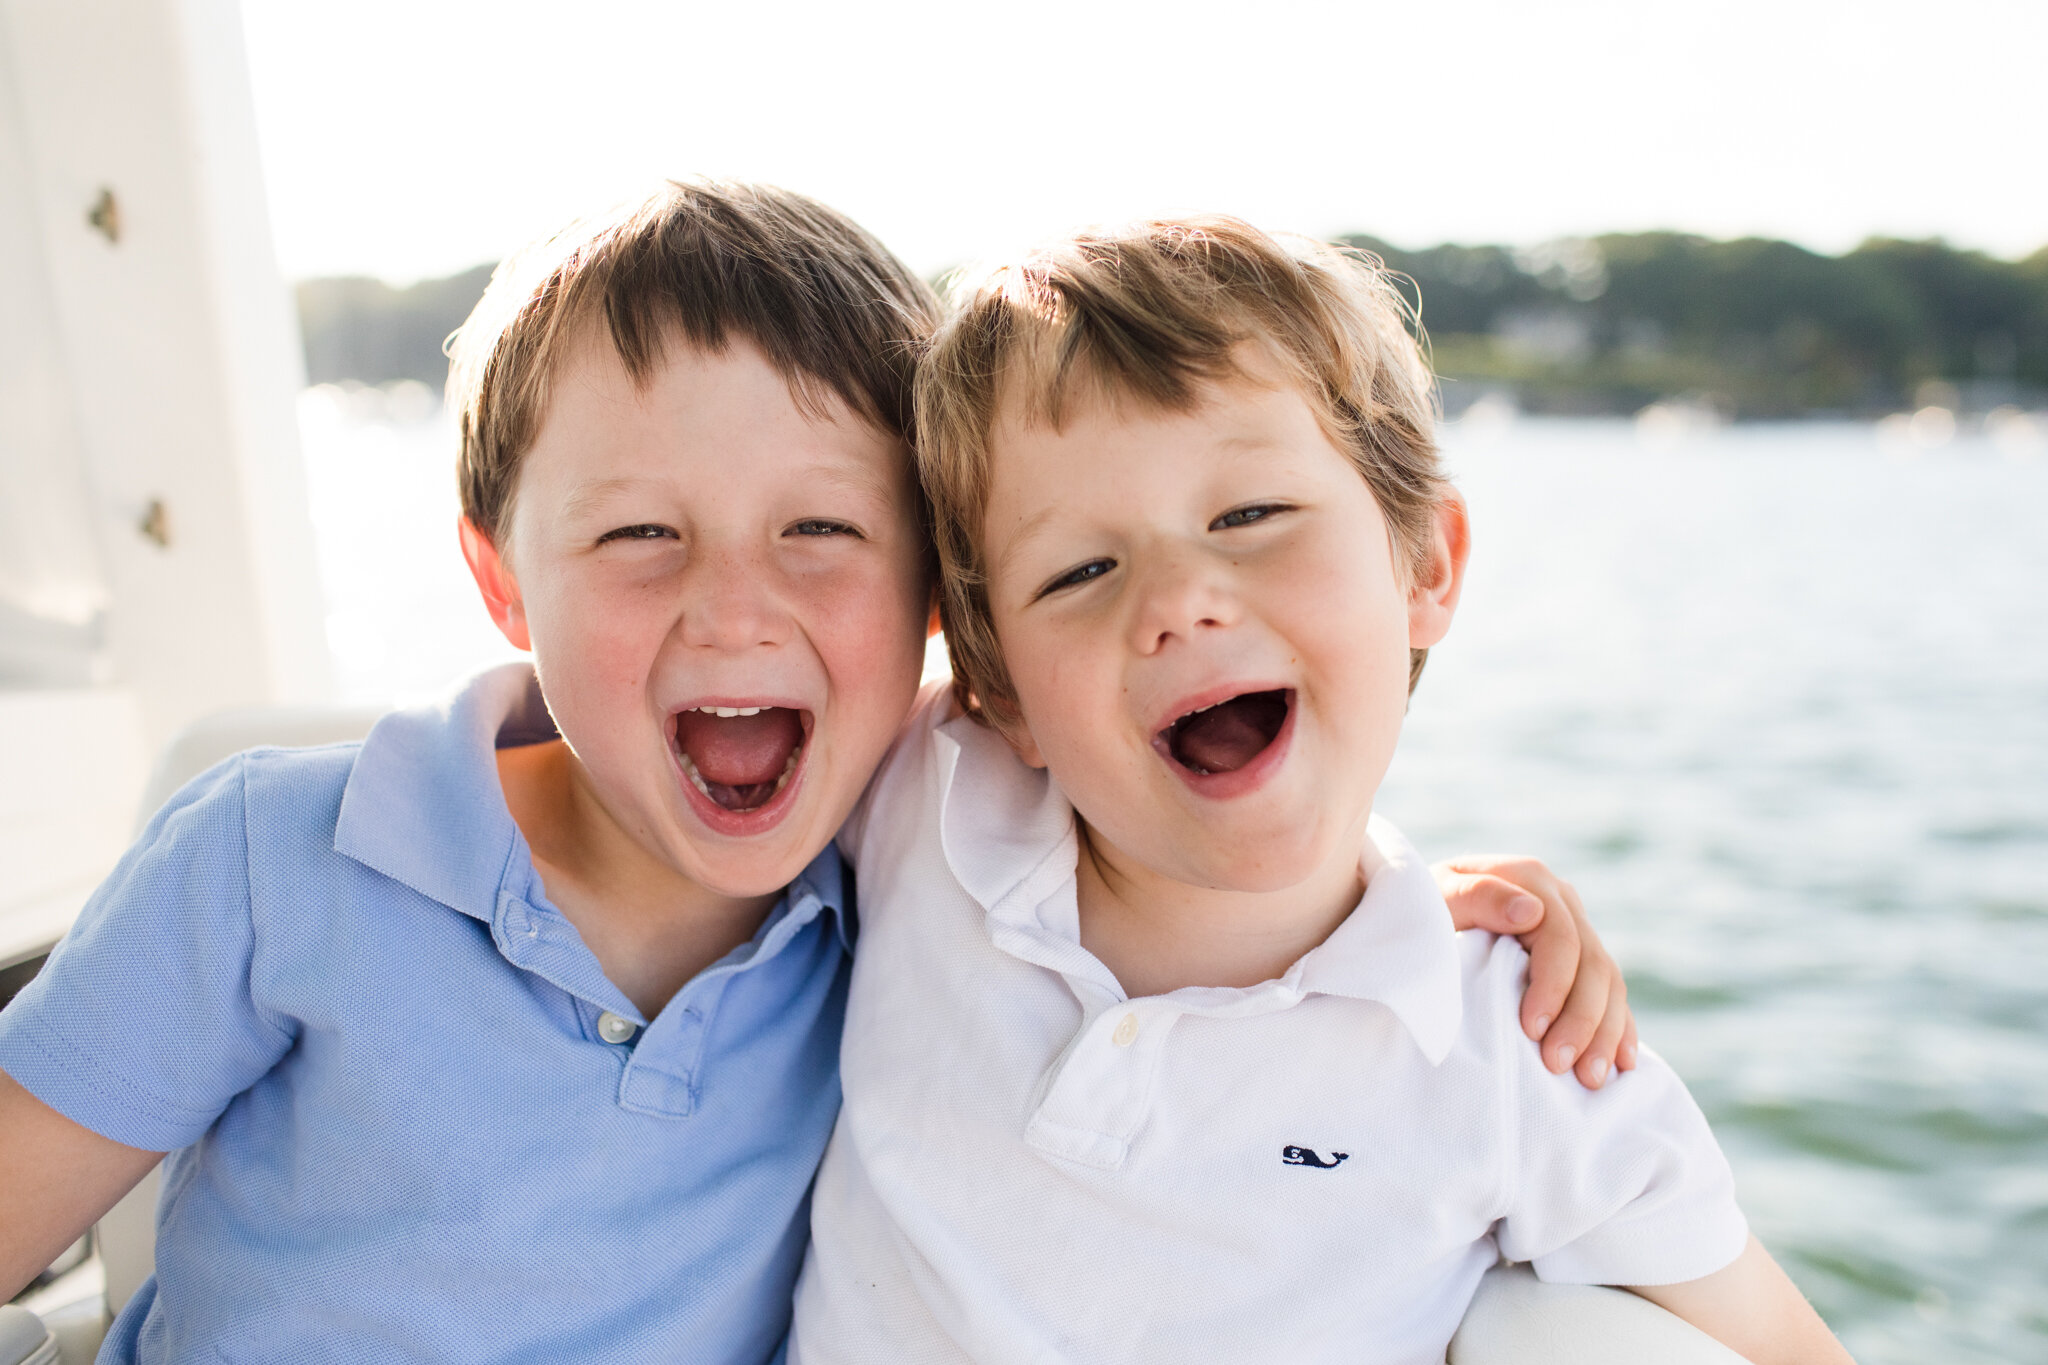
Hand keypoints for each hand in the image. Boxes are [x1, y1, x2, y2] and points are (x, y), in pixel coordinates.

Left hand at [1432, 855, 1636, 1088]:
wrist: (1418, 917)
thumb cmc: (1421, 911)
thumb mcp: (1435, 897)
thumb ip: (1476, 897)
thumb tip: (1531, 911)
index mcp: (1529, 880)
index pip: (1560, 938)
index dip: (1553, 985)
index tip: (1531, 1028)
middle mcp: (1560, 902)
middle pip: (1592, 964)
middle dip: (1580, 1020)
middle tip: (1558, 1065)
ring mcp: (1575, 929)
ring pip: (1608, 983)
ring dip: (1603, 1033)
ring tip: (1588, 1078)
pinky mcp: (1579, 960)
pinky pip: (1612, 995)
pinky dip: (1618, 1029)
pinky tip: (1621, 1063)